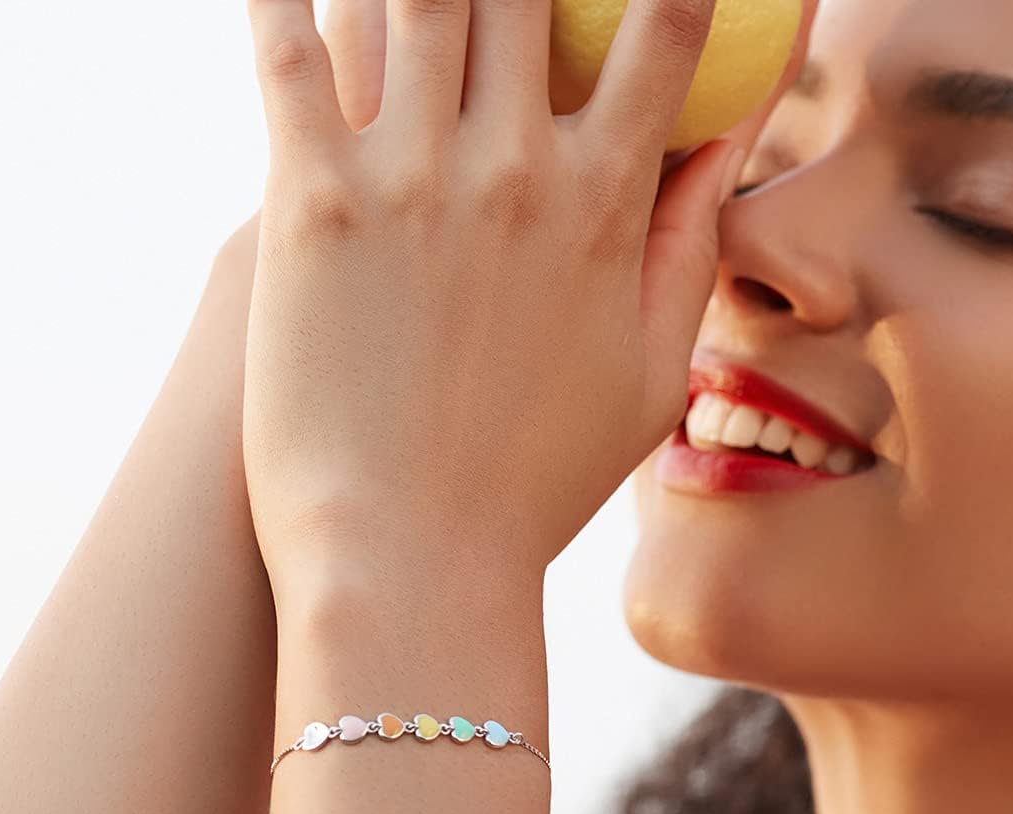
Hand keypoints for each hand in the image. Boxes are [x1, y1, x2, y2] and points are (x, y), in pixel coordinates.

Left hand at [241, 0, 817, 603]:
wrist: (407, 563)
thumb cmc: (528, 490)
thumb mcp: (646, 385)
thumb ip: (686, 255)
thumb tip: (722, 150)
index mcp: (602, 205)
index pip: (665, 30)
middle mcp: (513, 168)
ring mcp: (408, 178)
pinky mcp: (310, 206)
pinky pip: (291, 55)